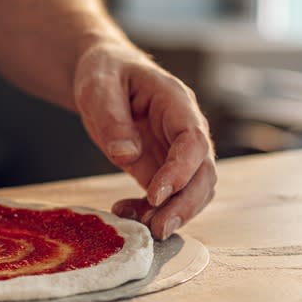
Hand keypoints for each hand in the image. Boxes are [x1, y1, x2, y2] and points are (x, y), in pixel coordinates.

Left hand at [73, 42, 216, 239]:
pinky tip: (127, 213)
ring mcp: (175, 151)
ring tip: (141, 227)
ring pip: (193, 189)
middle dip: (185, 204)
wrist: (105, 74)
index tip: (156, 195)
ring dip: (173, 213)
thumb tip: (125, 155)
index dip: (180, 170)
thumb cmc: (105, 73)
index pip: (192, 140)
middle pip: (203, 172)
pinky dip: (152, 210)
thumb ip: (112, 118)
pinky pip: (167, 195)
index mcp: (176, 102)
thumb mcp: (98, 86)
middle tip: (158, 229)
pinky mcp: (161, 167)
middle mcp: (184, 129)